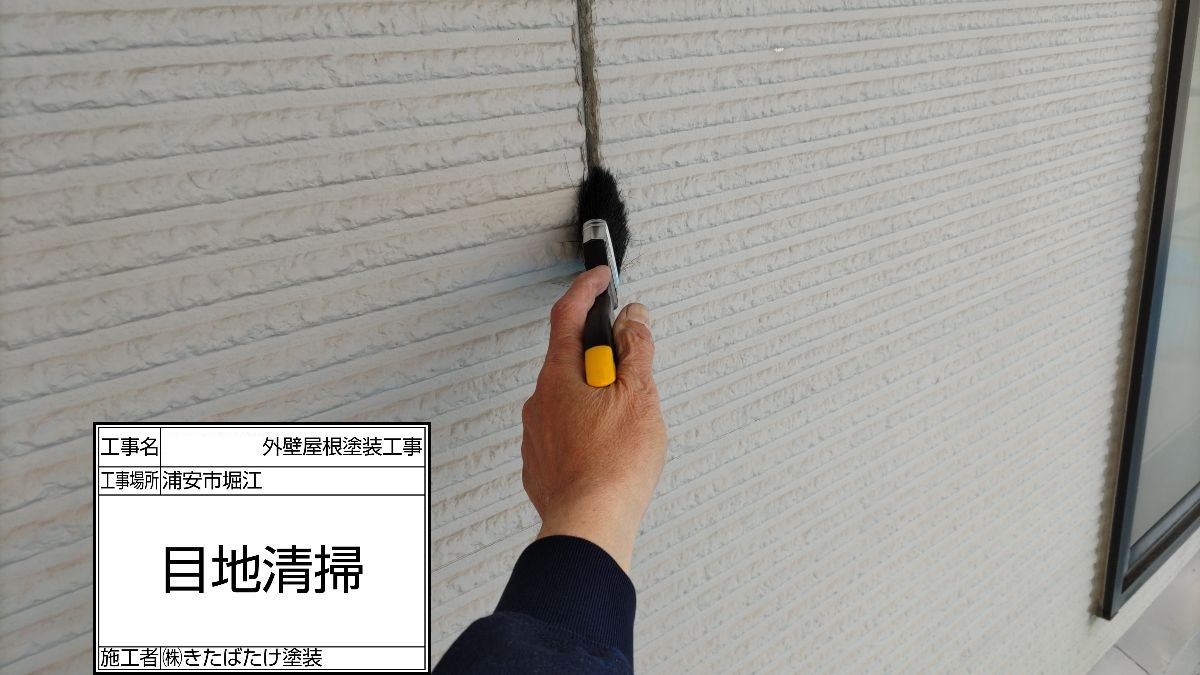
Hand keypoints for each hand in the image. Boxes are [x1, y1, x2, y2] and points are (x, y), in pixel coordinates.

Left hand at [520, 265, 667, 571]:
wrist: (588, 526)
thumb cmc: (613, 468)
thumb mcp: (639, 396)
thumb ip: (636, 351)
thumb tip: (634, 319)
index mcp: (559, 376)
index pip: (568, 314)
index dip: (586, 289)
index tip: (600, 276)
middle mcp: (540, 401)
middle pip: (571, 360)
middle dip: (602, 357)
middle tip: (633, 373)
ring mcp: (537, 434)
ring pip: (569, 400)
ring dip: (596, 398)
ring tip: (627, 426)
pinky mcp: (541, 465)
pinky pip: (565, 433)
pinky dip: (587, 431)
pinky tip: (609, 451)